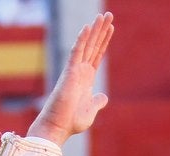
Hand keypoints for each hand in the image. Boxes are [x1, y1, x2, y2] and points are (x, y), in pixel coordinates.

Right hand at [27, 12, 112, 145]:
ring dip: (95, 30)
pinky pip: (76, 52)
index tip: (110, 27)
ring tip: (102, 16)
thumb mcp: (91, 110)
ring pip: (86, 45)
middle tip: (108, 15)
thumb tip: (103, 96)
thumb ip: (97, 101)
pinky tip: (87, 27)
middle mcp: (81, 71)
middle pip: (94, 46)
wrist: (59, 127)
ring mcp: (75, 70)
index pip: (97, 55)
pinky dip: (82, 40)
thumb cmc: (72, 121)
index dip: (104, 41)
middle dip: (101, 30)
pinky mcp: (69, 73)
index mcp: (87, 78)